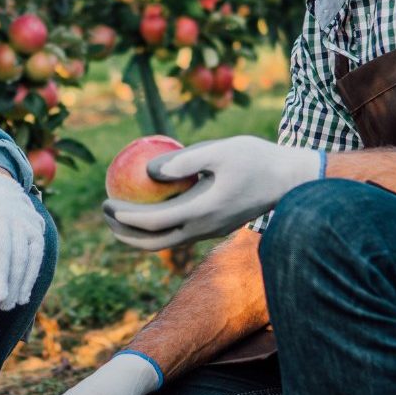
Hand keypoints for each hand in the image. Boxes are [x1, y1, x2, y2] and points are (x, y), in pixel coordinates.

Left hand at [0, 170, 43, 311]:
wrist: (1, 194)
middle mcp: (4, 218)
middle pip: (3, 250)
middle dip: (1, 276)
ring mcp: (23, 224)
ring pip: (22, 256)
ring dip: (16, 283)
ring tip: (7, 305)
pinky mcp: (37, 233)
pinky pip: (35, 258)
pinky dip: (29, 280)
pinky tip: (22, 297)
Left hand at [104, 136, 323, 250]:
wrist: (291, 181)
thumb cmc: (256, 159)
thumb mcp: (219, 150)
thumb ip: (183, 161)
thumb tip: (149, 170)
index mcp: (201, 212)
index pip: (152, 223)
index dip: (124, 216)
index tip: (105, 201)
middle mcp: (203, 229)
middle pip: (153, 243)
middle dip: (123, 233)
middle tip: (104, 213)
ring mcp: (209, 232)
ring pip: (165, 243)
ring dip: (138, 235)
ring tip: (117, 218)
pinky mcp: (215, 227)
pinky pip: (178, 233)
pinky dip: (157, 228)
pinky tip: (148, 208)